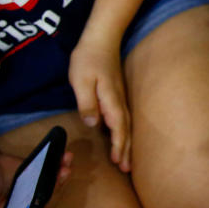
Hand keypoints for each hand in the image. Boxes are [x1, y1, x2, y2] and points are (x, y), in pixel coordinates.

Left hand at [68, 38, 130, 171]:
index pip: (117, 127)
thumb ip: (87, 103)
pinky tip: (122, 137)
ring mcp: (120, 97)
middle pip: (126, 129)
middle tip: (127, 169)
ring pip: (127, 124)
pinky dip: (125, 131)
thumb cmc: (88, 59)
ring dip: (127, 142)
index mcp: (111, 100)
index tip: (118, 162)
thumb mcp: (81, 80)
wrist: (102, 38)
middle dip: (126, 149)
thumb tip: (93, 124)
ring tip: (127, 159)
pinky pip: (124, 118)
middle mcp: (119, 101)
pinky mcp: (117, 94)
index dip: (118, 145)